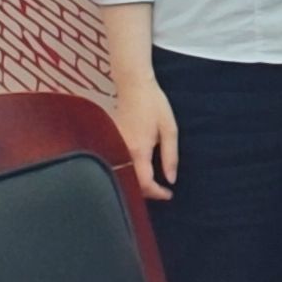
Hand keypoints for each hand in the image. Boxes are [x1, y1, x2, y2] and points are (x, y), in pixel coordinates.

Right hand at [110, 77, 182, 200]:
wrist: (133, 87)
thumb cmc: (154, 106)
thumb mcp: (170, 129)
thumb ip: (170, 156)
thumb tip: (171, 179)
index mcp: (138, 150)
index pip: (145, 183)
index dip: (157, 193)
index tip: (169, 194)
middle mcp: (122, 152)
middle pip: (131, 183)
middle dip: (146, 193)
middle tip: (163, 193)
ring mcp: (113, 148)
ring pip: (123, 176)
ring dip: (137, 185)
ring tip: (154, 186)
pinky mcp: (111, 144)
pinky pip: (118, 166)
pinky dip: (129, 174)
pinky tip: (140, 174)